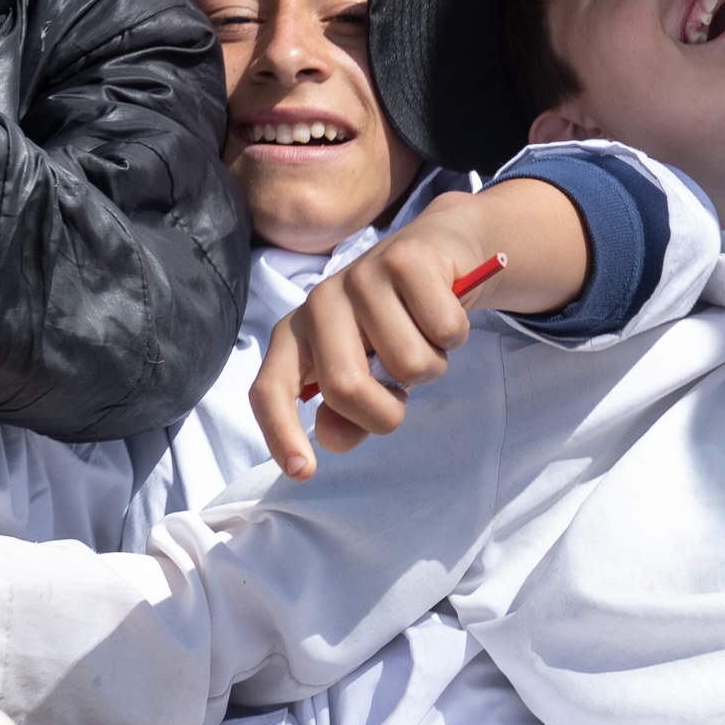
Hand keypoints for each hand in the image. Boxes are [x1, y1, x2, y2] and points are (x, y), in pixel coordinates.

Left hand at [251, 179, 586, 478]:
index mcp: (297, 335)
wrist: (441, 252)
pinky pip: (444, 330)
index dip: (279, 432)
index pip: (269, 388)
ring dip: (431, 365)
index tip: (302, 472)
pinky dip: (454, 334)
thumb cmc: (397, 324)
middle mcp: (319, 302)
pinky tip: (444, 308)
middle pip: (345, 387)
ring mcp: (361, 275)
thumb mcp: (368, 374)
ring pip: (409, 364)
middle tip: (402, 394)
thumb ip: (345, 414)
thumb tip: (329, 438)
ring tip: (423, 336)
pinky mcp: (406, 258)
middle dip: (386, 412)